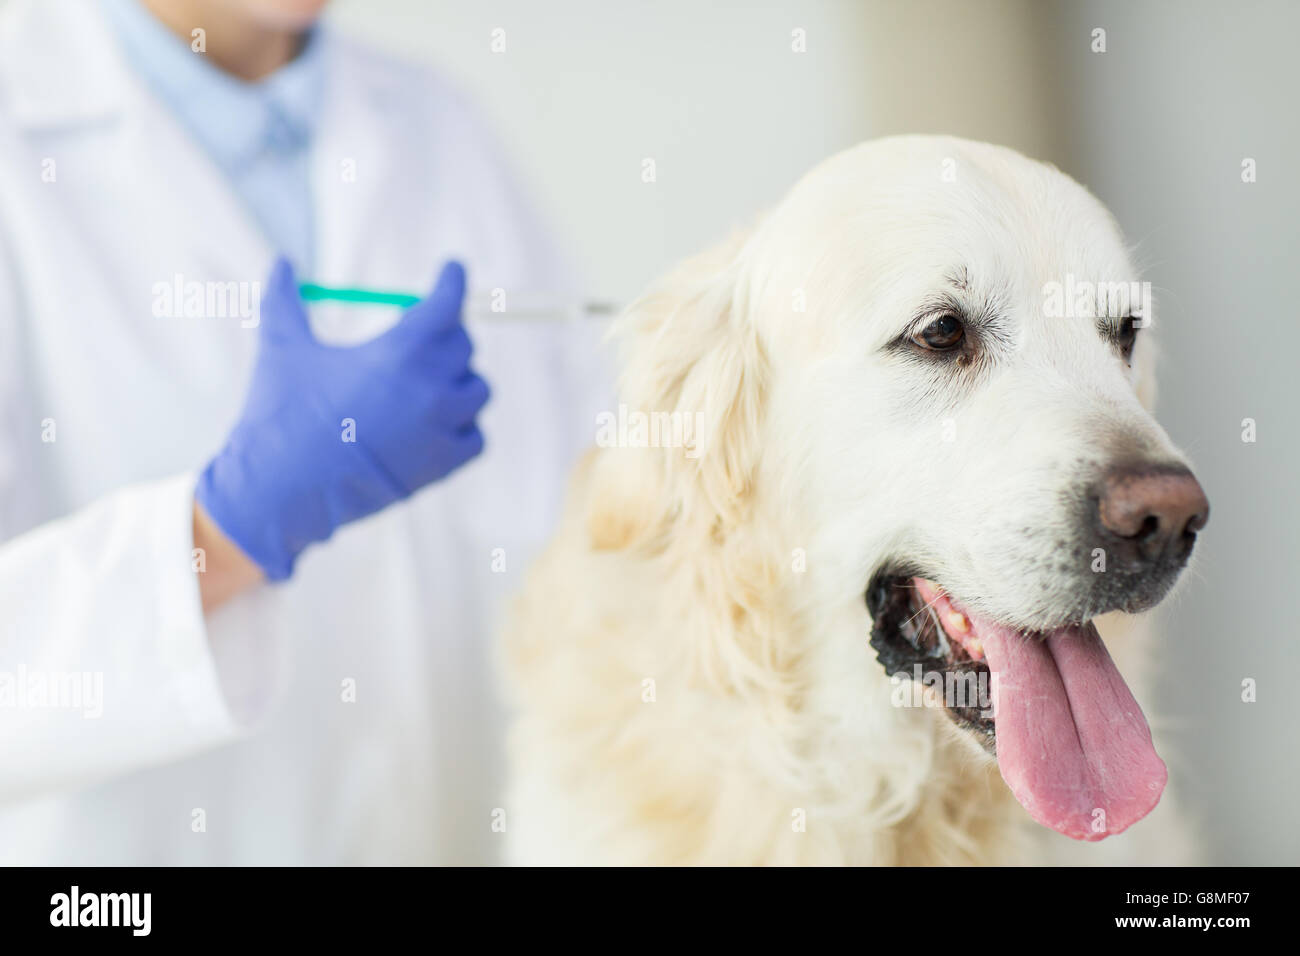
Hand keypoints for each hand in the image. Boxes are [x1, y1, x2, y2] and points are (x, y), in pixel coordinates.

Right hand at [196, 258, 489, 579]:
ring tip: (428, 380)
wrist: (281, 492)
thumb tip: (279, 261)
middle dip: (445, 333)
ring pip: (477, 390)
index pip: (448, 304)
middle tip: (422, 333)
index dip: (452, 281)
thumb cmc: (280, 416)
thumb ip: (284, 299)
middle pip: (464, 345)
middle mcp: (430, 389)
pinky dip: (465, 425)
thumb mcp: (281, 349)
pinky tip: (438, 420)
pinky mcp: (442, 466)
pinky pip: (476, 437)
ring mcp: (440, 430)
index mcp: (399, 352)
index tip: (451, 269)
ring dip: (459, 379)